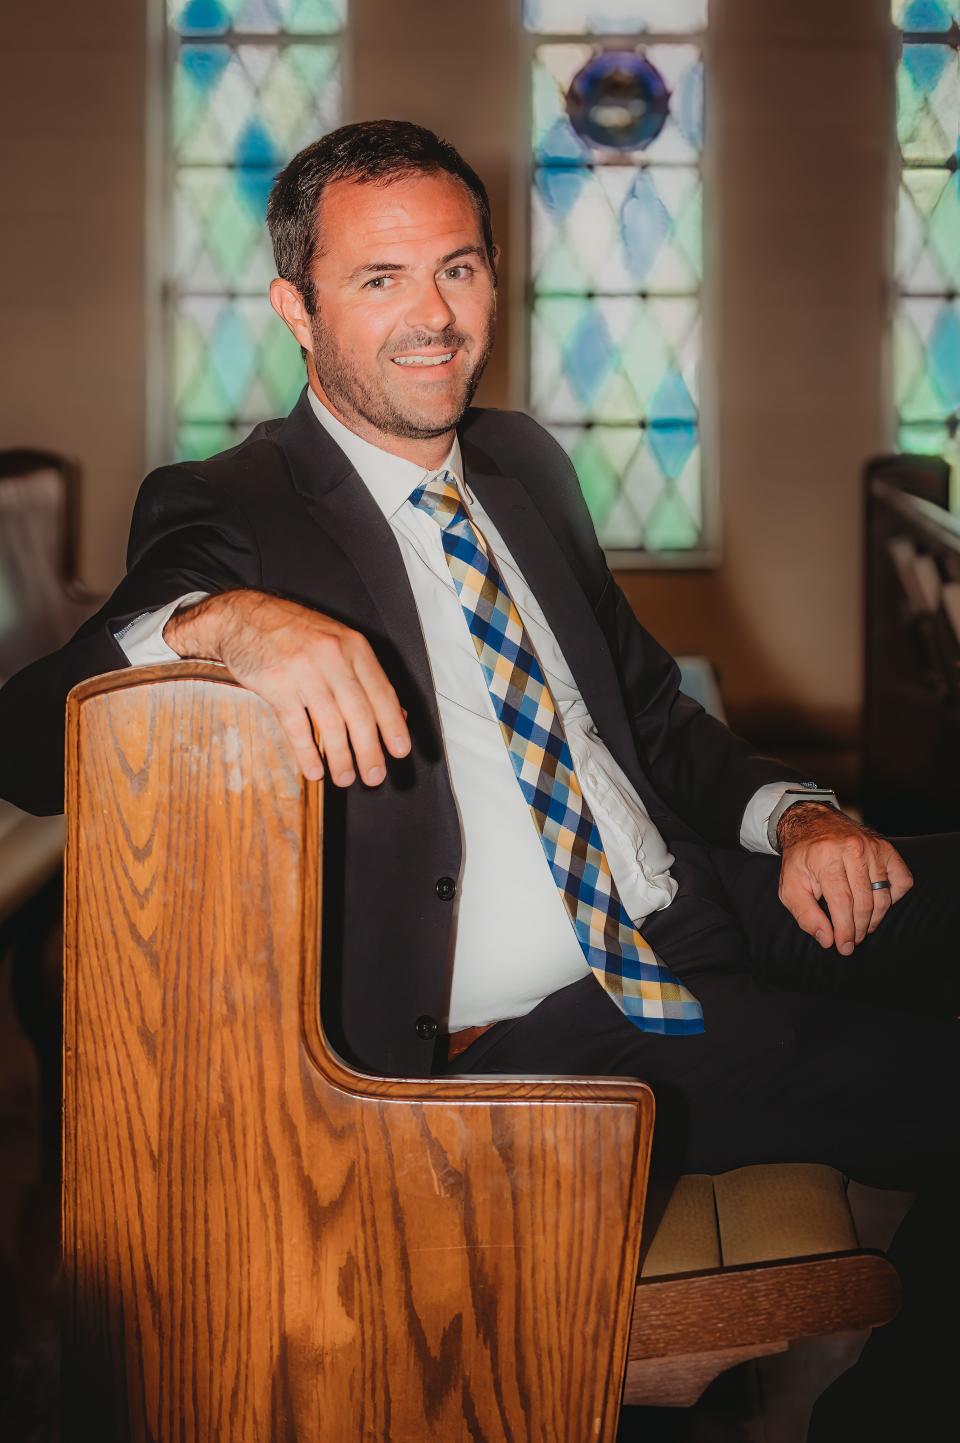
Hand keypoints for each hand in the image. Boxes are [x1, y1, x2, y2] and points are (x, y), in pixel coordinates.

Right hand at [163, 590, 410, 785]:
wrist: (244, 616)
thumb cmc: (294, 632)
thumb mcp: (337, 642)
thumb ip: (365, 676)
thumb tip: (397, 715)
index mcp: (353, 646)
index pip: (382, 692)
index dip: (393, 725)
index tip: (400, 750)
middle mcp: (332, 657)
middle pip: (359, 713)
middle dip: (370, 750)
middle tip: (375, 776)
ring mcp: (304, 671)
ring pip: (331, 723)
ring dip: (341, 758)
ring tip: (346, 778)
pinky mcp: (276, 684)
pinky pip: (297, 726)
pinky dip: (307, 752)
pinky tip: (314, 770)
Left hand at [776, 803, 912, 954]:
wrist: (814, 824)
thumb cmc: (802, 859)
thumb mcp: (790, 885)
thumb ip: (805, 914)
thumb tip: (826, 939)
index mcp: (826, 857)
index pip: (842, 902)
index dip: (845, 930)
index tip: (844, 947)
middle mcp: (853, 849)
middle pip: (864, 902)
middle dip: (858, 929)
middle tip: (852, 941)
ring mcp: (873, 848)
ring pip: (883, 896)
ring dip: (874, 919)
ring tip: (861, 928)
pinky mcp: (887, 849)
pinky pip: (902, 881)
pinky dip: (894, 898)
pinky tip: (876, 903)